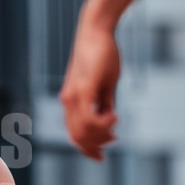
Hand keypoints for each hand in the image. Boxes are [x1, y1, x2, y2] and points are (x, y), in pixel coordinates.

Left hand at [59, 3, 120, 160]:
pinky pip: (88, 118)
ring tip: (115, 125)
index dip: (89, 148)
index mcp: (71, 101)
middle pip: (78, 138)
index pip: (75, 134)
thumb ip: (105, 102)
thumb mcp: (106, 84)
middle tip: (114, 139)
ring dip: (102, 135)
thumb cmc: (102, 54)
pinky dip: (102, 124)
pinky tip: (114, 119)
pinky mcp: (83, 89)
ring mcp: (74, 96)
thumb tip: (109, 119)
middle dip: (97, 145)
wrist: (96, 30)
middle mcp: (68, 101)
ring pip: (83, 131)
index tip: (104, 153)